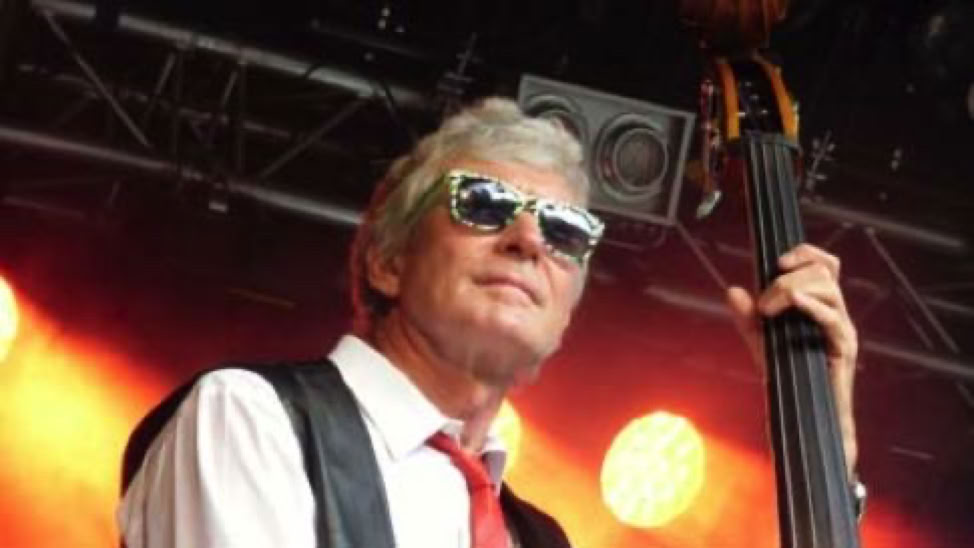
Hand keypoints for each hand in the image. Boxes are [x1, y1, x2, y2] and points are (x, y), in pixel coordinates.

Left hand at [725, 243, 858, 477]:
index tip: (777, 262)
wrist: (803, 416)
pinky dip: (809, 306)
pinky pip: (831, 316)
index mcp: (821, 305)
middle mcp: (835, 313)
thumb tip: (732, 290)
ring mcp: (842, 328)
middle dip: (787, 277)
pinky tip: (790, 309)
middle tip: (764, 303)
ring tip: (768, 312)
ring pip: (827, 287)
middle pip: (824, 270)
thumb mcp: (761, 342)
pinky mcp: (843, 346)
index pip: (826, 264)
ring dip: (791, 290)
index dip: (805, 253)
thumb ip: (748, 317)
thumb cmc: (788, 378)